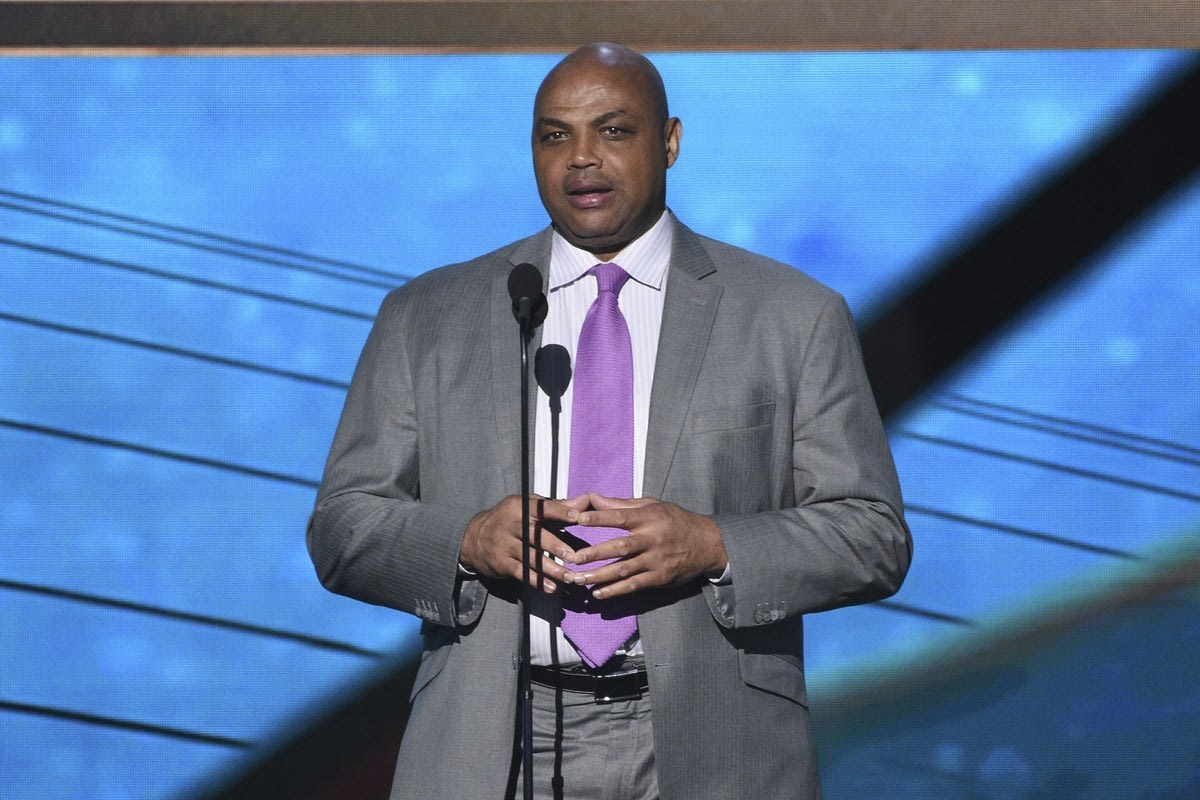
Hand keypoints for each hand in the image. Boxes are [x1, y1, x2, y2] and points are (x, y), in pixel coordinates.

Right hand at [459, 494, 586, 592]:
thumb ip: (556, 506)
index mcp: (520, 506)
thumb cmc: (510, 519)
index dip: (560, 511)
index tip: (578, 517)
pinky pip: (521, 573)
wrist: (473, 538)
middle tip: (575, 556)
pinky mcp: (501, 562)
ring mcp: (504, 544)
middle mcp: (511, 524)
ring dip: (551, 569)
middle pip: (535, 535)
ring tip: (569, 577)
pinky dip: (536, 581)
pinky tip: (551, 587)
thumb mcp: (527, 506)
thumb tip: (584, 500)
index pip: (542, 508)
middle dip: (556, 546)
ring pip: (530, 557)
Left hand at [563, 495, 727, 598]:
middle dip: (593, 554)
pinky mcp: (659, 578)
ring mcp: (655, 561)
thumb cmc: (675, 521)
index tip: (578, 519)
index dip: (599, 518)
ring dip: (599, 576)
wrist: (707, 544)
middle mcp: (652, 539)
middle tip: (571, 559)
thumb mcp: (653, 506)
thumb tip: (593, 499)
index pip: (620, 516)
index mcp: (649, 518)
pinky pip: (633, 585)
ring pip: (623, 570)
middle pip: (619, 547)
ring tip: (577, 579)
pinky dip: (614, 591)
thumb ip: (621, 504)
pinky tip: (598, 593)